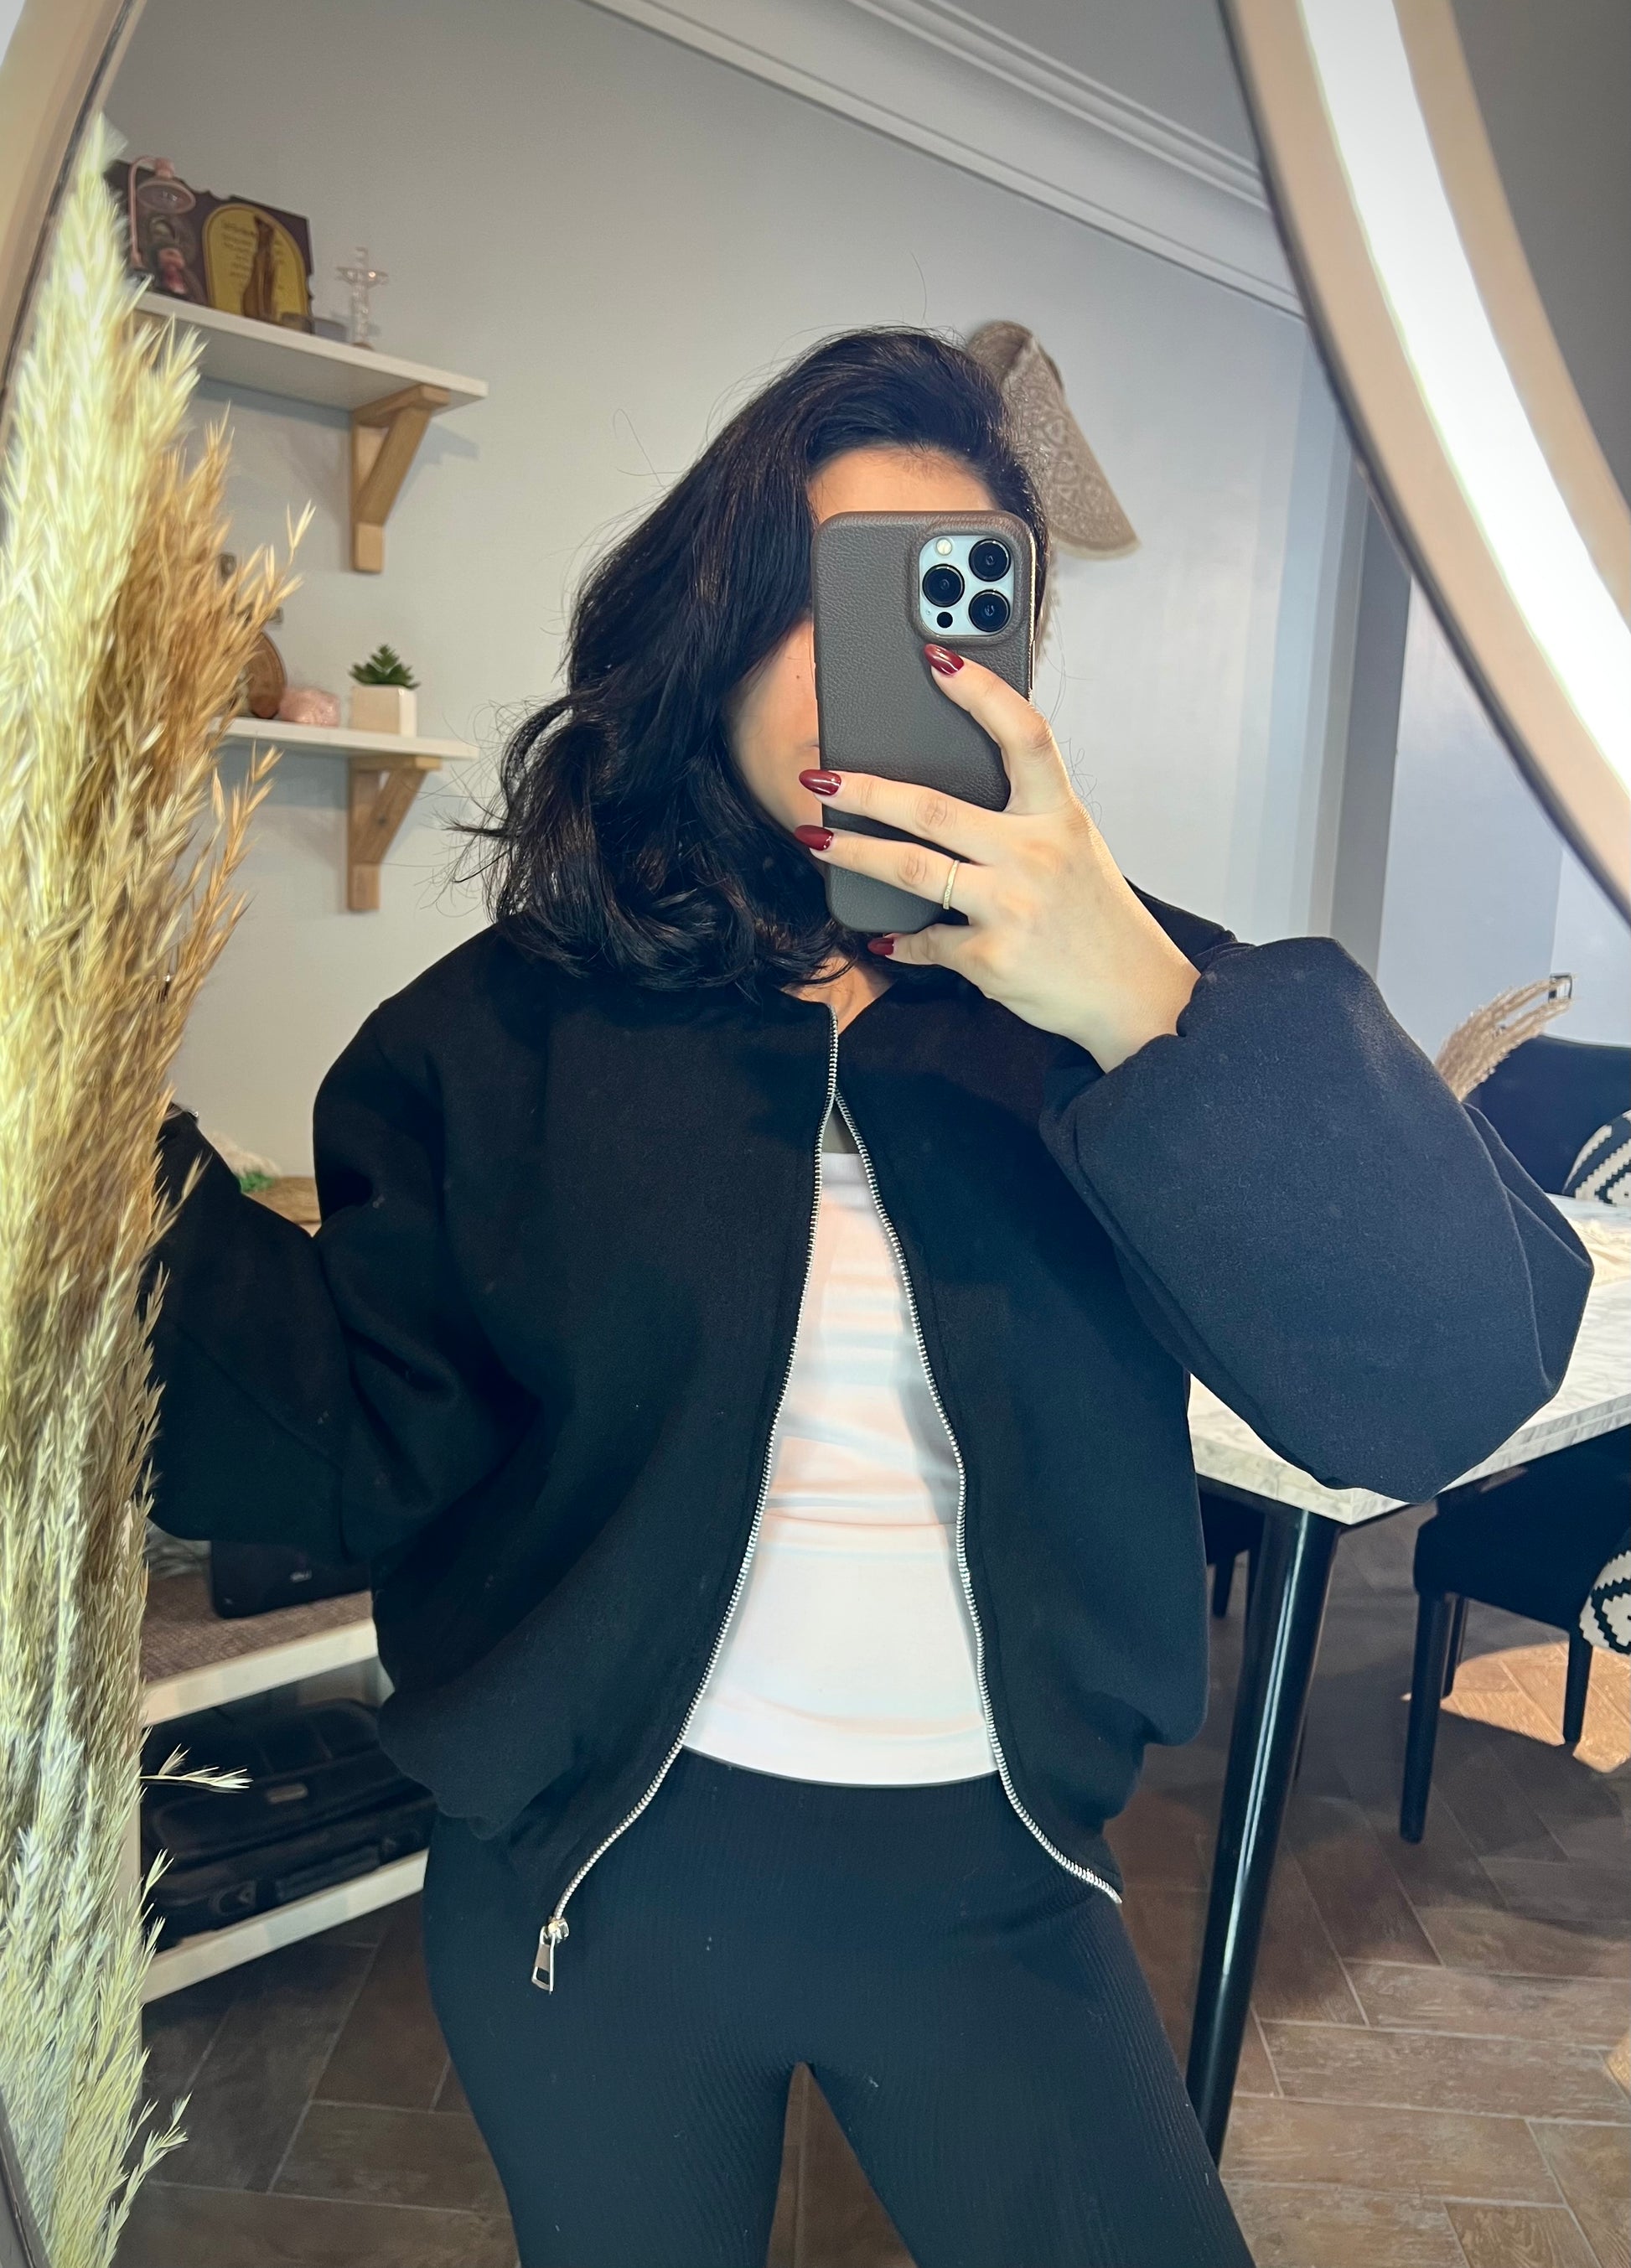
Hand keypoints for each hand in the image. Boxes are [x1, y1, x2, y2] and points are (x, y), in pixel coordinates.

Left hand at [794, 644, 1200, 1072]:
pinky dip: (901, 941)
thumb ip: (1024, 820)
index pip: (1023, 736)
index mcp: (1061, 816)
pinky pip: (926, 941)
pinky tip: (887, 938)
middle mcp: (1036, 854)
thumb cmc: (1098, 919)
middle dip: (865, 790)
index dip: (980, 692)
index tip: (936, 659)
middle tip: (821, 778)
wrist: (1136, 997)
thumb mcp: (1076, 849)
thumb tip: (943, 804)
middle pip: (933, 808)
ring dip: (854, 852)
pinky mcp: (991, 957)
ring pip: (910, 869)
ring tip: (819, 840)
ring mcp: (1011, 906)